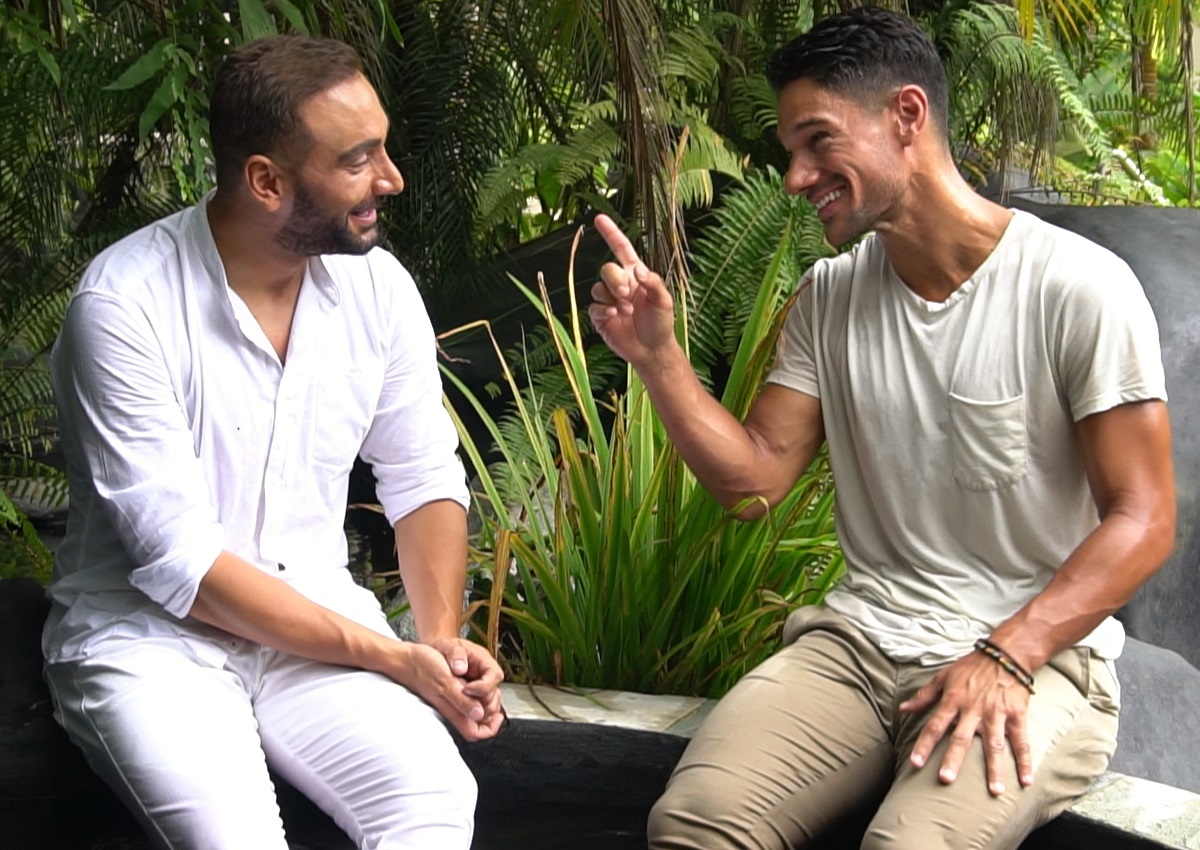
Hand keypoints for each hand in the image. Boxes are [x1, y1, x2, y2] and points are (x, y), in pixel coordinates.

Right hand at [391, 640, 504, 741]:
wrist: (406, 658)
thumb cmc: (422, 667)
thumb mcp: (445, 681)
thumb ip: (461, 700)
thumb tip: (479, 714)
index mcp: (453, 711)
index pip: (476, 733)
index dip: (491, 728)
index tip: (499, 715)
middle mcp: (453, 709)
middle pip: (479, 722)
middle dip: (491, 710)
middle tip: (494, 694)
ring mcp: (450, 701)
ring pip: (475, 709)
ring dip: (485, 698)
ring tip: (487, 685)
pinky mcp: (448, 692)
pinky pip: (468, 698)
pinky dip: (477, 690)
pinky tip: (476, 678)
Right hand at [588, 214, 677, 367]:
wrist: (652, 350)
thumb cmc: (662, 324)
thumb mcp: (664, 301)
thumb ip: (653, 282)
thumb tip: (637, 271)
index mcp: (636, 276)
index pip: (621, 249)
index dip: (611, 233)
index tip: (599, 219)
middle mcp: (620, 285)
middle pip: (606, 269)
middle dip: (614, 279)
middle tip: (626, 293)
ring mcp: (609, 301)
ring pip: (597, 288)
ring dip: (611, 298)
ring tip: (626, 311)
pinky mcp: (601, 317)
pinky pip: (593, 307)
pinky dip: (603, 310)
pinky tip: (615, 316)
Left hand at [899, 651, 1032, 795]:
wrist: (1005, 654)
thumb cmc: (971, 667)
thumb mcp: (944, 677)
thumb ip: (924, 696)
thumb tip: (902, 709)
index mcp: (953, 699)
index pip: (935, 724)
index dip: (924, 744)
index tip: (915, 763)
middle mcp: (973, 709)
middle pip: (961, 737)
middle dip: (953, 759)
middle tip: (946, 779)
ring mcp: (996, 713)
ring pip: (994, 744)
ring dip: (994, 768)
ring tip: (994, 791)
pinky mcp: (1016, 715)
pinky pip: (1021, 741)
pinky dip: (1025, 761)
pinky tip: (1026, 780)